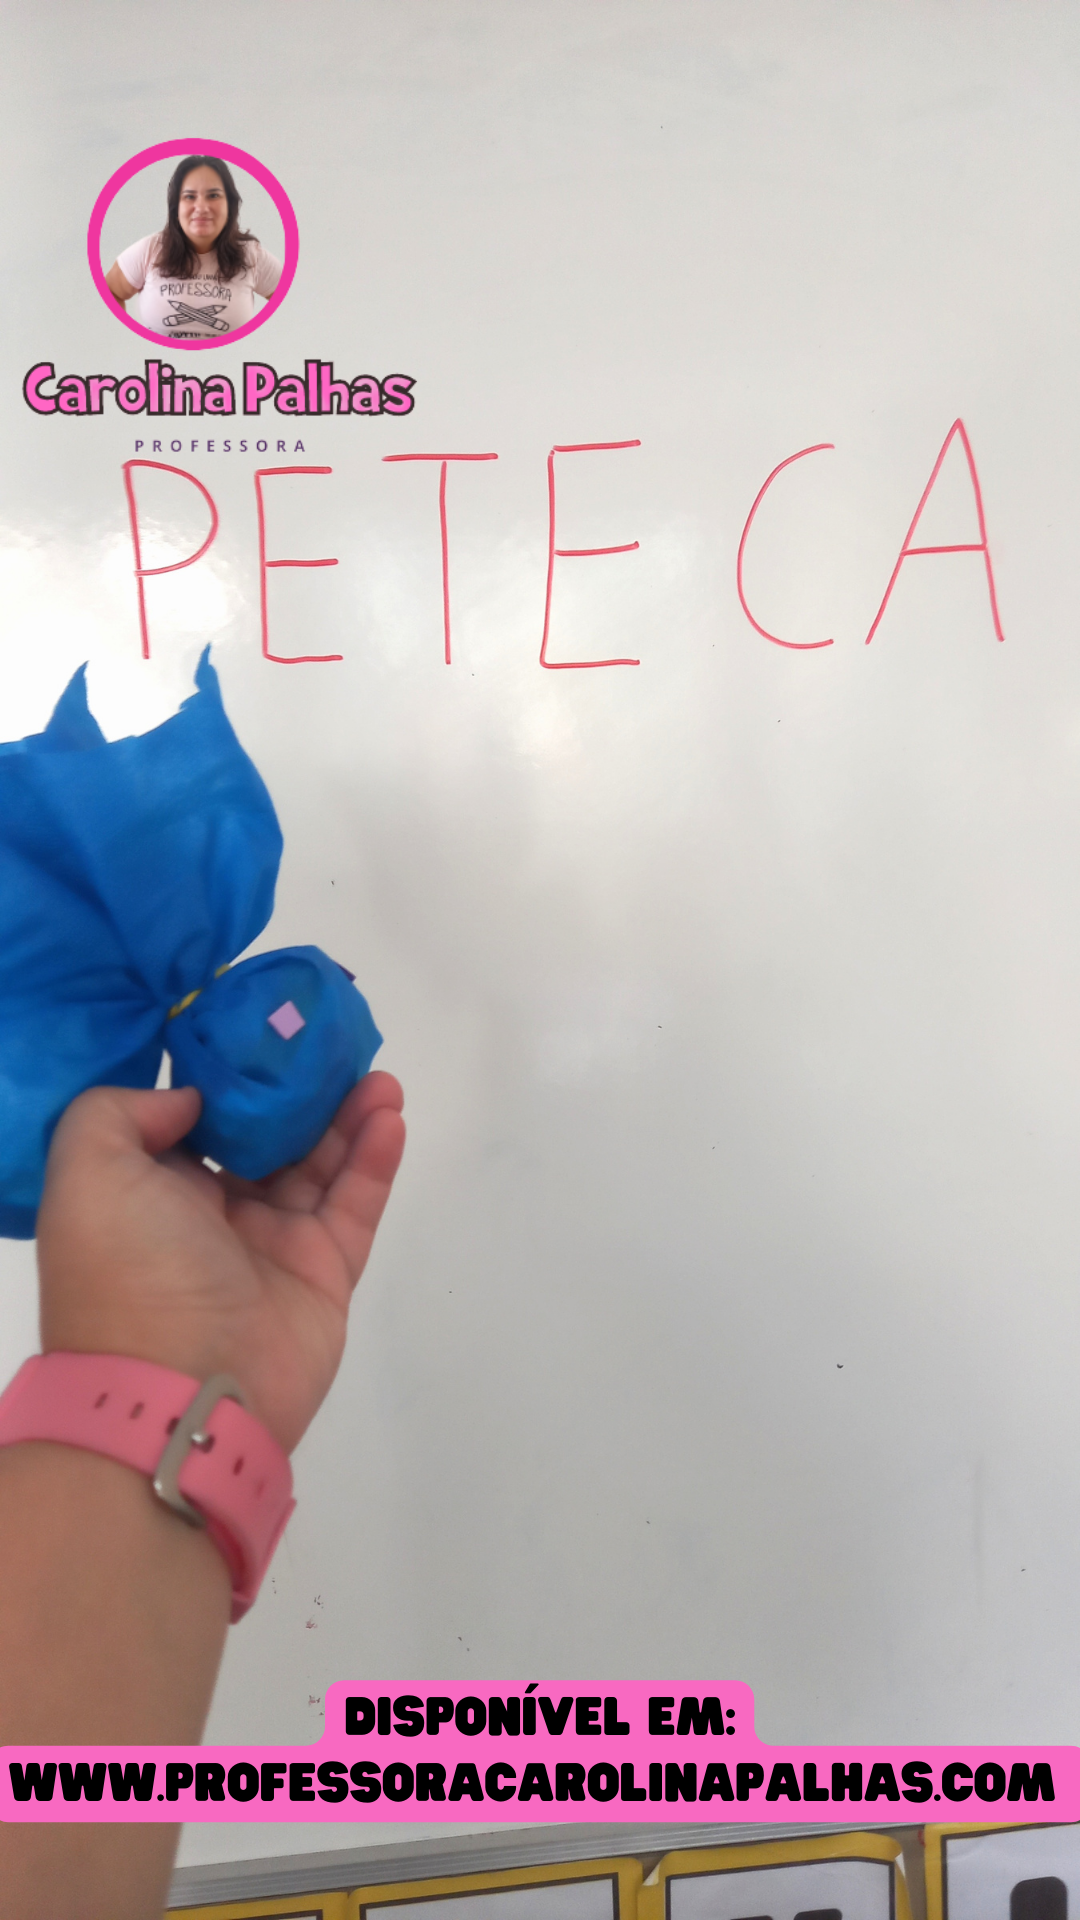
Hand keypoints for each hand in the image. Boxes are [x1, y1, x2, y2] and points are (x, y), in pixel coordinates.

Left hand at [35, 1074, 404, 1451]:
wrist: (183, 1394)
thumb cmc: (129, 1274)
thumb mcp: (86, 1173)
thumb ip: (120, 1112)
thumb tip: (191, 1098)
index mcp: (150, 1192)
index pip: (195, 1120)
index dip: (228, 1076)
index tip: (263, 1030)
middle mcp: (209, 1216)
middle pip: (265, 1136)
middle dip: (299, 1091)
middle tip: (334, 1045)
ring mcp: (271, 1246)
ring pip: (318, 1164)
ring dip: (348, 1116)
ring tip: (378, 1074)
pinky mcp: (324, 1274)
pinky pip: (354, 1205)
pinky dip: (374, 1160)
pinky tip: (388, 1115)